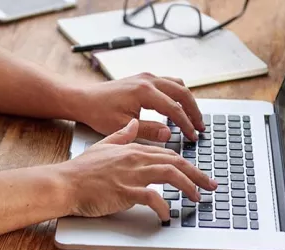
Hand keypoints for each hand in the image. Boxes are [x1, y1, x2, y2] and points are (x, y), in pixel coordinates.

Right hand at [58, 119, 216, 220]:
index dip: (187, 164)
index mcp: (133, 149)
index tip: (199, 173)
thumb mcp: (104, 145)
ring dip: (188, 187)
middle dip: (198, 174)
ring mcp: (131, 175)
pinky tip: (166, 214)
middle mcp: (136, 159)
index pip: (168, 154)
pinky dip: (163, 207)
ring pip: (169, 176)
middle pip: (175, 163)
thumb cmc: (82, 169)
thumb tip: (134, 124)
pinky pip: (152, 198)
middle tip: (211, 186)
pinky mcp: (125, 192)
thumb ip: (122, 135)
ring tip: (198, 198)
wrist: (65, 182)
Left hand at [72, 73, 204, 142]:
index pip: (174, 108)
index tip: (193, 136)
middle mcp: (148, 80)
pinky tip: (179, 108)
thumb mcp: (123, 126)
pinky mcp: (143, 79)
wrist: (84, 99)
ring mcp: (146, 77)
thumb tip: (169, 135)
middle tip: (201, 128)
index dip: (186, 124)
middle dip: (194, 111)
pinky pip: (169, 83)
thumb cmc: (99, 113)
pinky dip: (178, 95)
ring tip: (194, 118)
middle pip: (182, 93)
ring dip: (188, 101)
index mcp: (144, 91)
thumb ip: (148, 130)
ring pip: (177, 85)